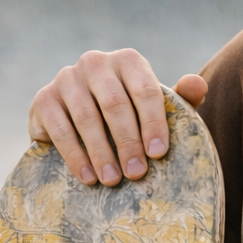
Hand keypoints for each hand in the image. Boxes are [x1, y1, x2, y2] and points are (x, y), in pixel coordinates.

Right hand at [28, 49, 207, 185]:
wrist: (80, 120)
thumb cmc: (130, 115)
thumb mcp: (157, 107)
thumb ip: (182, 98)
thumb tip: (199, 85)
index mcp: (128, 61)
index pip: (145, 90)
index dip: (153, 123)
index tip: (158, 154)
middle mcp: (95, 62)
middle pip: (115, 104)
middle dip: (128, 142)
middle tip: (137, 174)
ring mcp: (66, 78)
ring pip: (87, 117)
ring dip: (102, 153)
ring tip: (113, 180)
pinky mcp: (43, 98)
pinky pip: (60, 129)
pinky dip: (75, 156)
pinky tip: (88, 177)